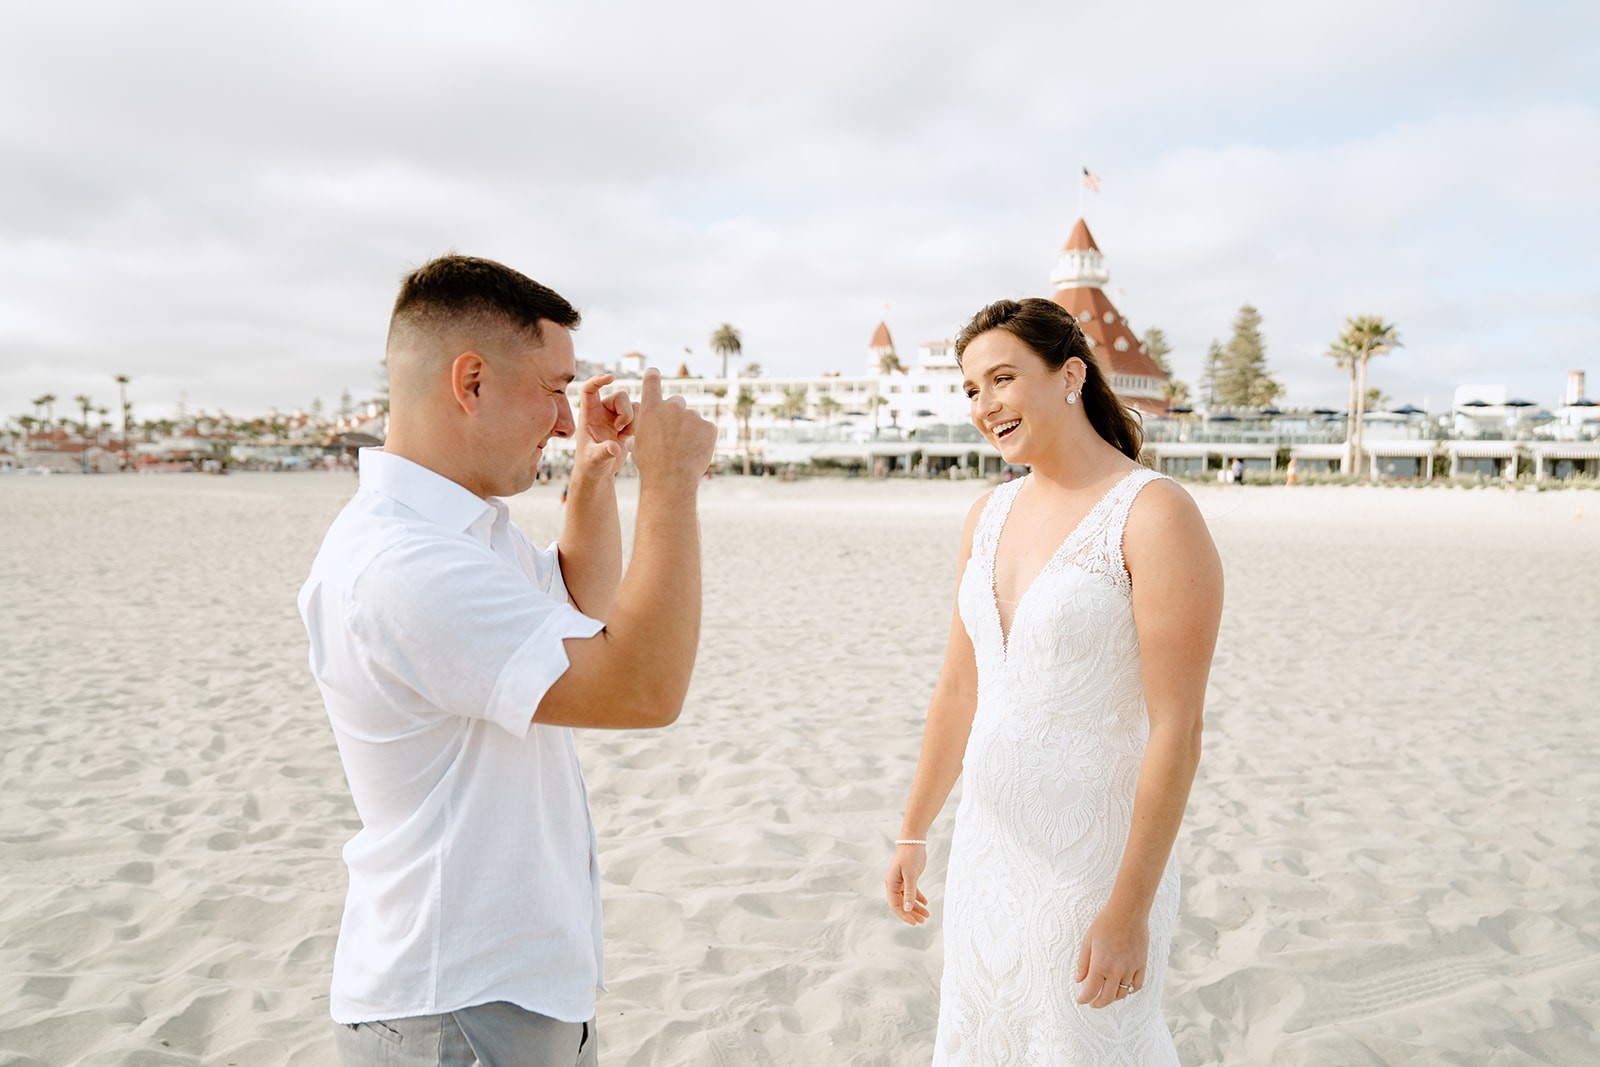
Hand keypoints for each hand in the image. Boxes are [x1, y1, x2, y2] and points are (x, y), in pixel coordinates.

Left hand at [573, 374, 634, 477]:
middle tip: (619, 430)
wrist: (599, 473)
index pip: (590, 389)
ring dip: (633, 421)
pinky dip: (637, 426)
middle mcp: (602, 412)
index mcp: (588, 415)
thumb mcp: (594, 460)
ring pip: (632, 405)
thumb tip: (614, 448)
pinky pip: (638, 416)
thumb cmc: (590, 466)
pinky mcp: (625, 425)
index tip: (611, 378)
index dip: (598, 380)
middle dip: (626, 412)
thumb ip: (603, 453)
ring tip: (623, 437)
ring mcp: (614, 418)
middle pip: (620, 396)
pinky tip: (627, 440)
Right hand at [630, 368, 715, 484]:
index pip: (651, 381)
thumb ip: (643, 431)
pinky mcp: (709, 426)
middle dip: (676, 413)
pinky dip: (703, 439)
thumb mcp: (637, 444)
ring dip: (689, 429)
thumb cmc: (650, 465)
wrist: (671, 479)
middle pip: (677, 402)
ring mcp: (692, 415)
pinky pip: (706, 429)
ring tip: (683, 450)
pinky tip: (695, 452)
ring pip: (692, 419)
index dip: (653, 375)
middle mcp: (672, 407)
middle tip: (674, 433)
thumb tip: (638, 434)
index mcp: (651, 408)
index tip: (654, 371)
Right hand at [884, 844, 929, 925]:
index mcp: (891, 884)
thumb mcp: (911, 875)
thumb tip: (906, 909)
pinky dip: (918, 898)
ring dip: (916, 907)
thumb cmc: (910, 856)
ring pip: (907, 898)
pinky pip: (911, 891)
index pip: (895, 905)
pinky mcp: (907, 877)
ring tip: (927, 915)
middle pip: (901, 904)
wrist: (913, 840)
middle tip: (922, 922)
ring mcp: (900, 880)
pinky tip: (926, 903)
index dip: (904, 915)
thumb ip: (909, 893)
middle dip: (911, 914)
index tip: (914, 922)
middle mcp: (893, 884)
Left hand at [1073, 905, 1147, 1008]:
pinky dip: (1131, 990)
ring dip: (1113, 997)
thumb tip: (1079, 980)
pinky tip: (1124, 988)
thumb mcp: (1087, 941)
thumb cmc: (1104, 923)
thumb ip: (1083, 963)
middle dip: (1098, 1003)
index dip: (1084, 999)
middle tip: (1092, 1003)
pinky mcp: (1142, 965)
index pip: (1091, 991)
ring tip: (1106, 994)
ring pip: (1123, 993)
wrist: (1128, 911)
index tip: (1081, 1000)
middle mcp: (1116, 971)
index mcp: (1100, 965)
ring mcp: (1131, 969)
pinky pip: (1138, 985)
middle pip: (1107, 998)